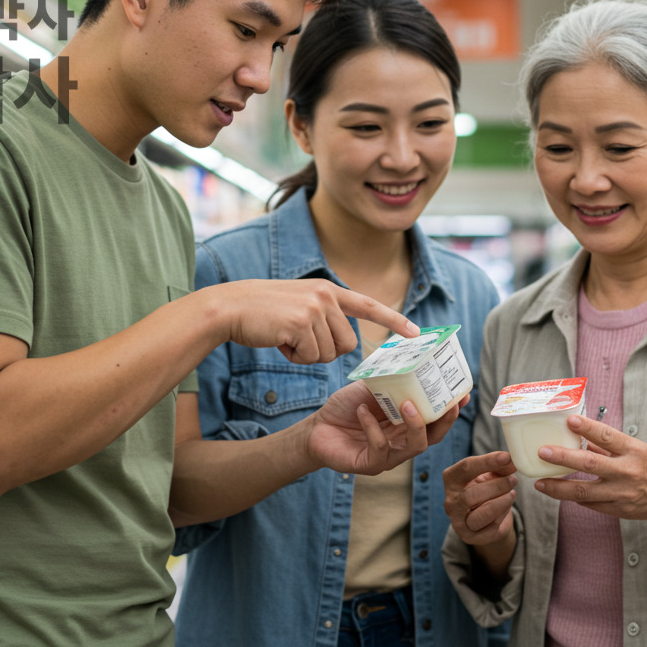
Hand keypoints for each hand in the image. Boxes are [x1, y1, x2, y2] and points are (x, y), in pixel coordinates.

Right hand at [206, 279, 418, 363]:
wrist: (230, 307)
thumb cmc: (263, 313)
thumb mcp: (300, 304)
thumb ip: (325, 316)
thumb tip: (347, 343)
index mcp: (328, 290)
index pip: (368, 305)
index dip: (393, 320)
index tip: (415, 332)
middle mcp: (326, 296)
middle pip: (348, 344)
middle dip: (325, 351)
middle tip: (298, 339)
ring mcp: (314, 308)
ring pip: (329, 353)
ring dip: (308, 355)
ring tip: (285, 336)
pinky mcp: (301, 323)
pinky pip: (311, 357)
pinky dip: (295, 357)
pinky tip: (278, 341)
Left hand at [303, 380, 465, 475]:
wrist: (316, 428)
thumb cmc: (347, 408)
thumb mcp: (372, 388)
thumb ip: (391, 379)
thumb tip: (411, 354)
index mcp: (407, 424)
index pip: (437, 419)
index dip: (452, 409)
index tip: (464, 393)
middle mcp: (403, 442)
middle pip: (434, 436)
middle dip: (446, 420)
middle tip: (450, 402)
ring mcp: (388, 456)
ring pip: (415, 446)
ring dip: (415, 425)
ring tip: (408, 404)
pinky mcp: (370, 464)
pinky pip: (379, 448)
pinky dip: (372, 428)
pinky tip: (364, 411)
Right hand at [443, 451, 518, 546]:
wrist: (484, 517)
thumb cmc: (485, 489)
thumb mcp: (490, 474)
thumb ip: (499, 467)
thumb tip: (511, 462)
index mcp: (451, 479)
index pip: (466, 468)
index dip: (488, 461)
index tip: (507, 458)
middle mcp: (450, 501)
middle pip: (473, 494)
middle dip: (497, 486)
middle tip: (513, 480)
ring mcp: (458, 522)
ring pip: (481, 514)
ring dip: (501, 502)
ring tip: (512, 494)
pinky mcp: (469, 537)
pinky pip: (489, 527)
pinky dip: (502, 515)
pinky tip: (506, 507)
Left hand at [533, 415, 646, 533]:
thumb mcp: (638, 449)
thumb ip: (609, 444)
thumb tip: (580, 435)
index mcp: (635, 450)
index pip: (607, 435)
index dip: (587, 428)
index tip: (569, 420)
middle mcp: (629, 471)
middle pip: (591, 464)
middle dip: (564, 458)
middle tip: (543, 451)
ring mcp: (623, 493)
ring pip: (585, 492)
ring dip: (559, 487)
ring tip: (540, 483)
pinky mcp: (620, 510)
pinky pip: (592, 505)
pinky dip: (575, 499)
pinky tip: (560, 493)